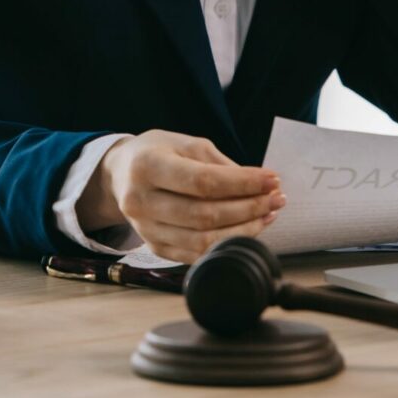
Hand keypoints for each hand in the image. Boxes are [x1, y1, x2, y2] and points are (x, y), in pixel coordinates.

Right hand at [78, 129, 284, 263]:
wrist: (120, 173)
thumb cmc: (157, 153)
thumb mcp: (185, 143)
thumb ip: (221, 165)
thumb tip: (260, 185)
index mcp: (146, 166)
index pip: (202, 182)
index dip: (242, 184)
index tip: (272, 180)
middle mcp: (140, 201)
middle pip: (204, 215)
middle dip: (249, 208)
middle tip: (276, 198)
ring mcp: (145, 229)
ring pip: (202, 240)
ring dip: (243, 229)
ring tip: (267, 214)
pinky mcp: (154, 247)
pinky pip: (196, 254)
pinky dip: (226, 243)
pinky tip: (247, 228)